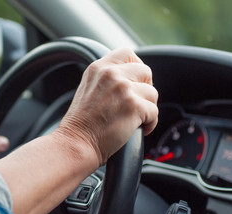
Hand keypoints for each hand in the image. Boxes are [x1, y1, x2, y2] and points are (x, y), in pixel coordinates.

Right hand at [55, 48, 157, 166]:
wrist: (76, 143)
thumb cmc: (81, 123)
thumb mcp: (88, 88)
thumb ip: (107, 78)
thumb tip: (130, 78)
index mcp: (98, 68)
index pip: (127, 54)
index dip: (136, 67)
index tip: (135, 81)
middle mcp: (111, 74)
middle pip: (145, 72)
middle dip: (144, 89)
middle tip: (136, 103)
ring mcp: (123, 89)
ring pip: (152, 93)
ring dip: (147, 108)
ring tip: (134, 119)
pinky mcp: (134, 107)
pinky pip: (155, 112)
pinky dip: (150, 123)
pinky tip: (137, 129)